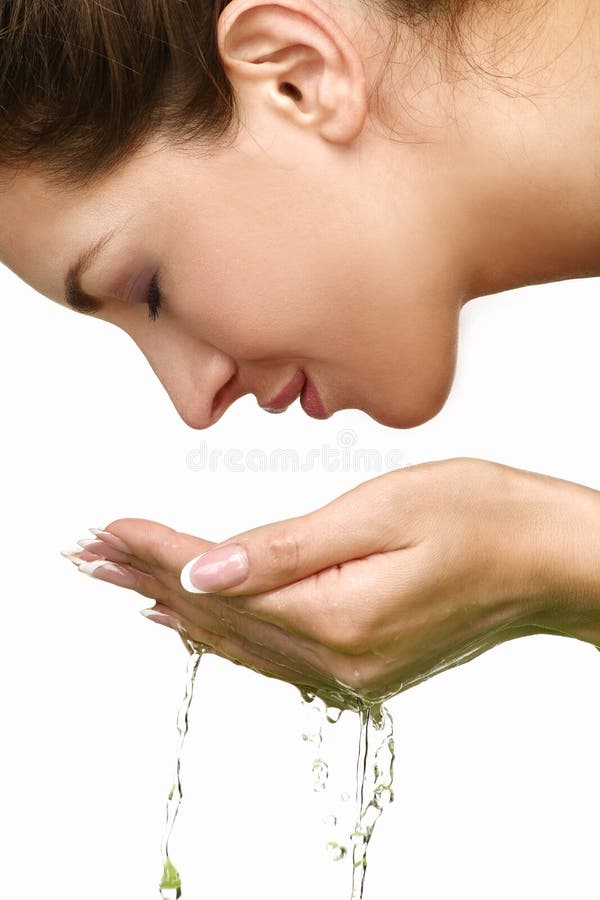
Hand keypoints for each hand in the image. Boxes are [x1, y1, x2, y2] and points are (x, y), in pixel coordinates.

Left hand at [63, 457, 598, 707]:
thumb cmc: (485, 518)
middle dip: (150, 577)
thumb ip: (289, 549)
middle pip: (219, 615)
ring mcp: (353, 669)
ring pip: (240, 639)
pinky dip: (225, 630)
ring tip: (124, 585)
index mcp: (337, 616)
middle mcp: (338, 658)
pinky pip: (274, 653)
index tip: (108, 528)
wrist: (553, 561)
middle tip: (91, 555)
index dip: (158, 550)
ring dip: (177, 607)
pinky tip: (198, 620)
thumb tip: (204, 569)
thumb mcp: (385, 511)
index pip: (219, 579)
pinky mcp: (366, 662)